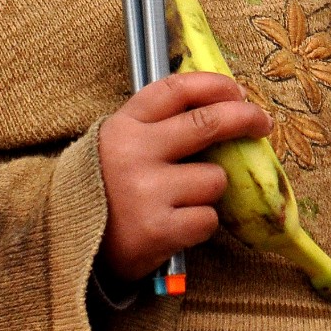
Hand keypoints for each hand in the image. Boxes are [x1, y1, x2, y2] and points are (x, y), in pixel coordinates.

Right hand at [98, 73, 272, 280]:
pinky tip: (175, 227)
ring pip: (214, 179)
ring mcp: (146, 191)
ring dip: (209, 191)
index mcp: (124, 125)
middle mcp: (133, 152)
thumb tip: (224, 105)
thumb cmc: (106, 190)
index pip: (176, 89)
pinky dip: (200, 224)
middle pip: (207, 123)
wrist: (68, 246)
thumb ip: (158, 125)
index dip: (215, 85)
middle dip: (244, 119)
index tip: (238, 92)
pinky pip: (208, 218)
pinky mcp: (158, 228)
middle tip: (262, 123)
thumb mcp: (118, 145)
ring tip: (180, 202)